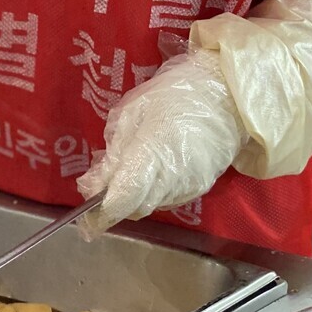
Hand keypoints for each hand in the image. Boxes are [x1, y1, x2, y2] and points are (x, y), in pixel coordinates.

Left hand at [77, 49, 247, 239]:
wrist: (225, 94)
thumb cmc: (172, 95)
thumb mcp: (131, 114)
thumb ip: (113, 155)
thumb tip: (92, 186)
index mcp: (153, 153)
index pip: (124, 198)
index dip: (102, 212)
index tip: (85, 217)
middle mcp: (173, 178)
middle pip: (136, 207)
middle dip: (116, 203)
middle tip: (101, 187)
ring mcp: (190, 186)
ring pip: (151, 204)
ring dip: (135, 197)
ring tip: (128, 171)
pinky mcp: (202, 187)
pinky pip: (168, 198)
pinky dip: (153, 191)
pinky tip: (151, 170)